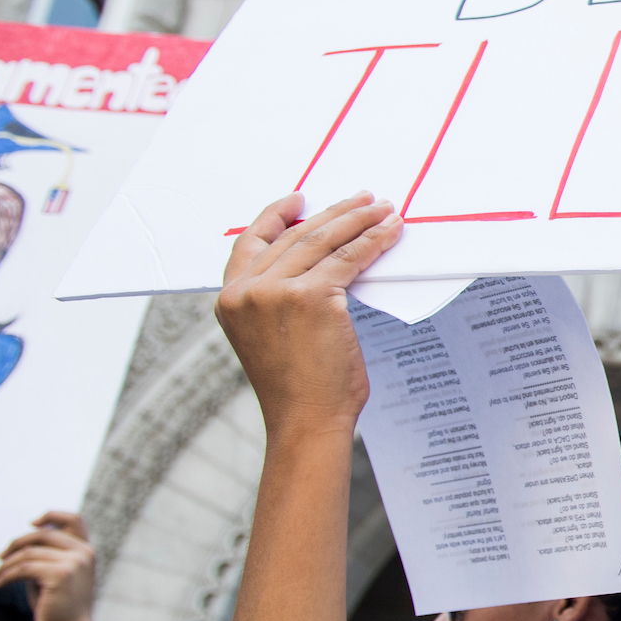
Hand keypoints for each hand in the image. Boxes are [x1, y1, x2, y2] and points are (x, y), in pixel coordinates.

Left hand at [0, 512, 98, 620]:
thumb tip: (20, 543)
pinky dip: (5, 576)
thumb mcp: (58, 574)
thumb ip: (48, 556)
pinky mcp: (60, 575)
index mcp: (86, 551)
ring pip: (28, 553)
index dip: (51, 515)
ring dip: (5, 565)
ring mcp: (74, 563)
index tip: (32, 523)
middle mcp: (84, 553)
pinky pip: (23, 568)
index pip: (74, 519)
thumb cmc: (59, 605)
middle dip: (16, 544)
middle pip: (42, 534)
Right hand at [214, 194, 401, 437]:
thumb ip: (279, 300)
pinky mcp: (311, 297)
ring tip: (384, 210)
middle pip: (295, 235)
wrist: (306, 421)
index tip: (299, 199)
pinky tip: (390, 232)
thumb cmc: (297, 389)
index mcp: (230, 299)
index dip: (275, 215)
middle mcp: (246, 290)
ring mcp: (275, 291)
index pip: (250, 241)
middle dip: (334, 214)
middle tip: (364, 200)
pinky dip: (374, 241)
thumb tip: (323, 266)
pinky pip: (349, 258)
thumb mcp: (272, 336)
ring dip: (359, 220)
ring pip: (324, 240)